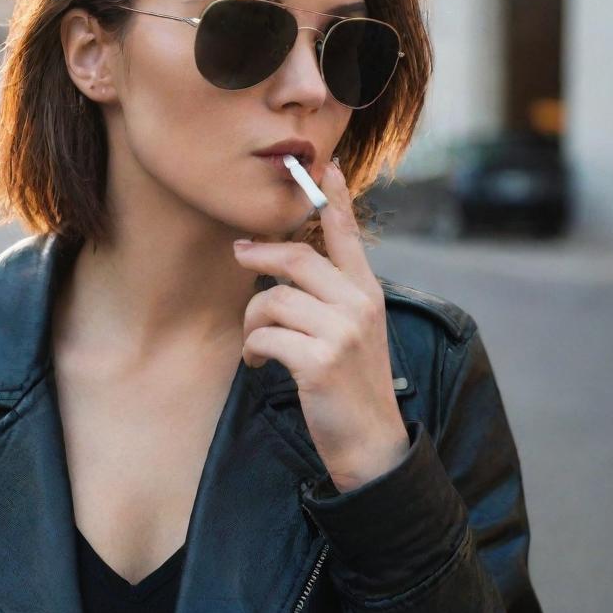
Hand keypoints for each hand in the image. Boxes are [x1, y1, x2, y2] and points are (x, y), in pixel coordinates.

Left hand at [233, 159, 409, 491]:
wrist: (373, 446)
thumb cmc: (353, 385)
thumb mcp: (355, 332)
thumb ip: (332, 297)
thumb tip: (285, 271)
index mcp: (368, 293)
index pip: (349, 234)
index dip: (334, 198)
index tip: (325, 166)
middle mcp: (359, 304)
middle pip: (296, 257)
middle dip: (259, 256)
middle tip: (239, 254)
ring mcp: (342, 331)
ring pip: (272, 300)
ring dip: (252, 322)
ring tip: (256, 342)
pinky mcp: (320, 360)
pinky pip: (264, 336)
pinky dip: (252, 350)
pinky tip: (258, 363)